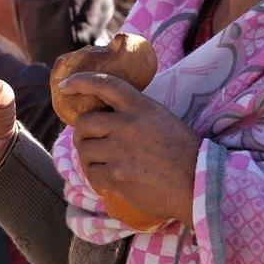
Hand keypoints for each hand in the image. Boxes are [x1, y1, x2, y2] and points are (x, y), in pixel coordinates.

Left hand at [60, 73, 201, 227]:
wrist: (198, 182)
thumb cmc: (185, 151)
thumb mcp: (163, 118)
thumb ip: (136, 113)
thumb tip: (109, 115)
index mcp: (140, 106)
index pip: (105, 85)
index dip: (81, 81)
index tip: (65, 85)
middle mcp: (126, 125)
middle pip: (84, 123)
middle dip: (82, 132)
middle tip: (89, 139)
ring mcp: (119, 151)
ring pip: (84, 149)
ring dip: (88, 155)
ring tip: (100, 161)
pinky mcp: (117, 176)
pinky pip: (92, 174)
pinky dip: (95, 176)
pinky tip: (107, 178)